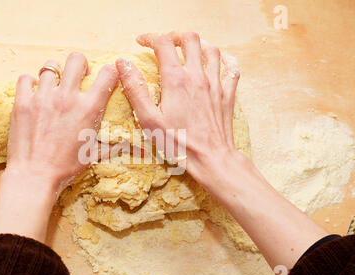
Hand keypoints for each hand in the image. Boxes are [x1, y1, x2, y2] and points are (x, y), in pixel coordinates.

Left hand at [0, 53, 117, 241]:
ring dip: (54, 74)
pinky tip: (33, 92)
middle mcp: (67, 98)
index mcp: (89, 109)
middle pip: (77, 59)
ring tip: (53, 86)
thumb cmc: (66, 168)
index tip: (107, 74)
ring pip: (50, 66)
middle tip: (78, 76)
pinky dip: (30, 82)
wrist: (34, 176)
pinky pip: (25, 78)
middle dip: (80, 64)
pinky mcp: (22, 102)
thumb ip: (114, 145)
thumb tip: (133, 146)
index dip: (110, 70)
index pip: (108, 74)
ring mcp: (43, 98)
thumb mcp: (94, 155)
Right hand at [115, 32, 240, 193]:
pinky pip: (231, 68)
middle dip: (175, 36)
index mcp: (176, 80)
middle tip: (165, 43)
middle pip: (190, 39)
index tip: (141, 42)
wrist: (211, 158)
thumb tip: (122, 64)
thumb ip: (135, 89)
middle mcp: (198, 76)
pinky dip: (224, 60)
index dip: (150, 38)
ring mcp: (216, 84)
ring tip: (187, 49)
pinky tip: (218, 62)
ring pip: (211, 50)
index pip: (163, 44)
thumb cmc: (178, 143)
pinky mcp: (227, 94)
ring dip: (198, 44)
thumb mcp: (149, 119)